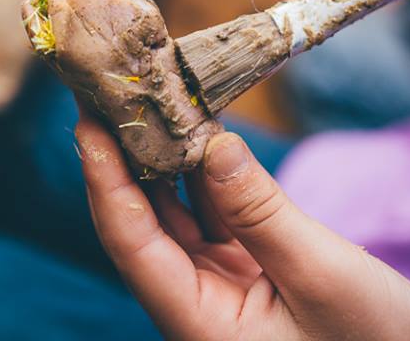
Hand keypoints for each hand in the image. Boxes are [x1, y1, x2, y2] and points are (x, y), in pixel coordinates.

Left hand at [76, 115, 409, 340]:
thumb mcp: (321, 275)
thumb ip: (260, 209)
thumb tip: (210, 141)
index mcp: (199, 324)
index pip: (132, 243)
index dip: (104, 180)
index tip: (88, 121)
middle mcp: (197, 304)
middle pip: (143, 221)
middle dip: (123, 156)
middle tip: (109, 92)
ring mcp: (220, 287)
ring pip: (176, 213)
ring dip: (164, 157)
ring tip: (148, 97)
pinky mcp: (246, 272)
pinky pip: (213, 214)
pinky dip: (207, 172)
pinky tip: (201, 128)